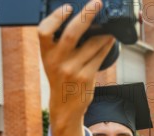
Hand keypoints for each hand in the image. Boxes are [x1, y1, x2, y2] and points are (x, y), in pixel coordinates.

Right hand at [38, 0, 114, 135]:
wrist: (65, 107)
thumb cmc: (60, 78)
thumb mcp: (52, 61)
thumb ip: (59, 43)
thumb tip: (80, 20)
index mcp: (46, 54)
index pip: (44, 31)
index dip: (55, 17)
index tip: (68, 7)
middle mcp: (58, 62)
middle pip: (72, 34)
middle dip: (86, 15)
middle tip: (97, 4)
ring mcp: (73, 70)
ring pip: (92, 44)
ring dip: (103, 32)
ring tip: (108, 26)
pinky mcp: (87, 77)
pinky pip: (100, 56)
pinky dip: (106, 45)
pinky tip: (110, 39)